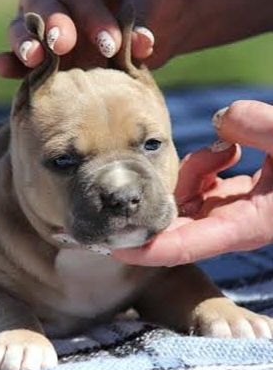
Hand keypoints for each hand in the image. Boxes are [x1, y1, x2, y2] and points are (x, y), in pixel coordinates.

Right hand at [0, 0, 188, 77]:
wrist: (151, 26)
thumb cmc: (151, 5)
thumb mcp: (153, 5)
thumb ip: (143, 20)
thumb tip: (142, 43)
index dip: (88, 10)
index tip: (110, 43)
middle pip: (42, 0)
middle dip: (53, 22)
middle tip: (64, 44)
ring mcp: (40, 22)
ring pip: (22, 24)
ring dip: (26, 41)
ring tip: (34, 57)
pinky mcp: (37, 53)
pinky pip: (17, 57)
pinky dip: (10, 62)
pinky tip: (0, 65)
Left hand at [112, 100, 272, 265]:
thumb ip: (262, 127)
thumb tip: (221, 119)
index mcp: (246, 225)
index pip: (184, 245)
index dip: (147, 250)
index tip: (112, 247)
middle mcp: (234, 224)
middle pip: (176, 221)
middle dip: (154, 207)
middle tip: (128, 188)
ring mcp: (232, 210)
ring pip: (187, 199)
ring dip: (191, 173)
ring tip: (226, 150)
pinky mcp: (234, 196)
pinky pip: (201, 185)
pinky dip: (204, 166)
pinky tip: (229, 149)